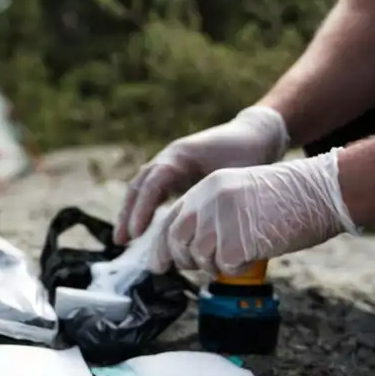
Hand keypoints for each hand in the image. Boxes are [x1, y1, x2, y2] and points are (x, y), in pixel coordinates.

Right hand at [116, 106, 289, 243]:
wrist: (254, 135)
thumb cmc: (247, 153)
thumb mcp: (234, 174)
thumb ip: (217, 197)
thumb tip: (207, 229)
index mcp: (180, 156)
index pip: (153, 183)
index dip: (143, 209)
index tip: (137, 233)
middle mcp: (168, 159)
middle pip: (139, 186)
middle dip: (127, 213)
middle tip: (120, 240)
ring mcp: (168, 165)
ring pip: (141, 189)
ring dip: (130, 213)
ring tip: (121, 239)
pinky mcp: (174, 174)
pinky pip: (151, 192)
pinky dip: (142, 209)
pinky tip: (139, 229)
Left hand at [144, 148, 360, 275]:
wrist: (319, 191)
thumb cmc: (288, 198)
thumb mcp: (240, 194)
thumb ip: (213, 214)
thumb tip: (191, 248)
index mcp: (207, 187)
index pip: (171, 219)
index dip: (162, 246)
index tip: (159, 265)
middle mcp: (208, 200)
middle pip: (177, 240)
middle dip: (186, 260)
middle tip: (208, 266)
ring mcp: (221, 219)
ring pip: (200, 257)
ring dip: (217, 265)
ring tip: (241, 255)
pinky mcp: (237, 240)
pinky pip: (226, 267)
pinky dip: (238, 269)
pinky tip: (255, 255)